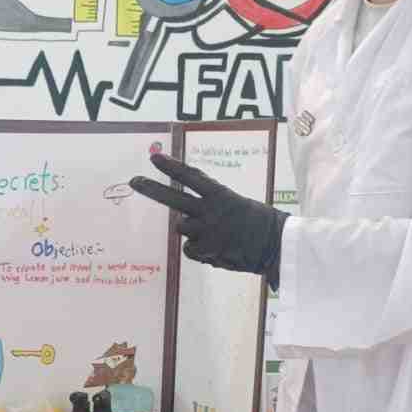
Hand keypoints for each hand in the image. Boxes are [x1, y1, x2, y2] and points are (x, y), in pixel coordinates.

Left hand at [129, 153, 286, 288]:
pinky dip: (199, 250)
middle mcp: (211, 212)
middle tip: (134, 181)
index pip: (191, 177)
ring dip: (191, 230)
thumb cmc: (260, 224)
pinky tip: (217, 249)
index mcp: (221, 196)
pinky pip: (190, 250)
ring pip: (181, 228)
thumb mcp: (238, 204)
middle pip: (174, 199)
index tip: (154, 158)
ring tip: (214, 233)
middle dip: (152, 189)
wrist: (277, 247)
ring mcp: (207, 233)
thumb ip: (212, 205)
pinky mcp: (207, 253)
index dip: (171, 167)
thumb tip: (188, 213)